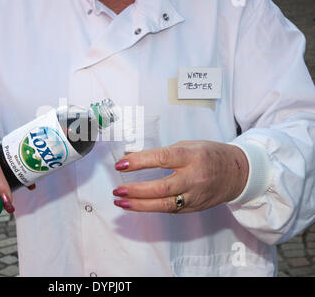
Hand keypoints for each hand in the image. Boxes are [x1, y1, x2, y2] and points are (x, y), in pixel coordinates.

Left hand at [112, 141, 248, 212]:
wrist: (237, 173)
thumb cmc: (209, 155)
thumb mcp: (187, 146)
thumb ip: (161, 153)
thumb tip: (132, 157)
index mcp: (192, 156)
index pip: (162, 158)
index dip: (140, 162)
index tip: (121, 164)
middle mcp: (194, 177)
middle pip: (162, 187)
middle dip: (136, 191)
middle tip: (118, 190)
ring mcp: (195, 195)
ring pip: (165, 204)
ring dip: (139, 205)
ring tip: (121, 202)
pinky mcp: (194, 207)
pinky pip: (170, 209)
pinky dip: (152, 207)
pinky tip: (137, 204)